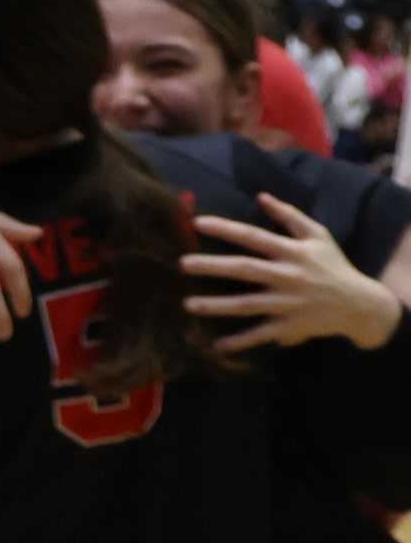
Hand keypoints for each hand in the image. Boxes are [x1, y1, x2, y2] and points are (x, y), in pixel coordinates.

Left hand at [185, 196, 404, 352]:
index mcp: (293, 252)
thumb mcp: (318, 236)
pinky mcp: (291, 326)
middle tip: (182, 263)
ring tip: (188, 304)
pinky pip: (261, 334)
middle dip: (213, 266)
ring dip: (217, 305)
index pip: (254, 236)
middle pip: (245, 269)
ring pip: (247, 304)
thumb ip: (289, 216)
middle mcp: (289, 276)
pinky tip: (216, 346)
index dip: (226, 229)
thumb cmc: (334, 265)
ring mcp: (289, 303)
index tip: (197, 224)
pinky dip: (240, 342)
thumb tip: (261, 196)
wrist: (361, 304)